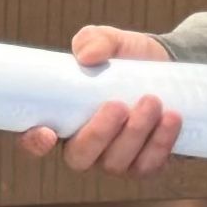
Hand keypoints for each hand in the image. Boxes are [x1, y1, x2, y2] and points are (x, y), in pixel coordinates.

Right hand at [17, 27, 184, 175]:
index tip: (46, 132)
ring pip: (117, 162)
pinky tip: (172, 118)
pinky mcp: (144, 166)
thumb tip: (87, 56)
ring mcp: (114, 161)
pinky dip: (160, 143)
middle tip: (119, 105)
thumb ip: (94, 40)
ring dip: (135, 134)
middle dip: (99, 134)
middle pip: (80, 158)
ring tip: (152, 100)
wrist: (169, 67)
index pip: (35, 141)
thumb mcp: (110, 41)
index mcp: (60, 120)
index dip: (34, 143)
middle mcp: (84, 148)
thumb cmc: (127, 58)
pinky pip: (148, 165)